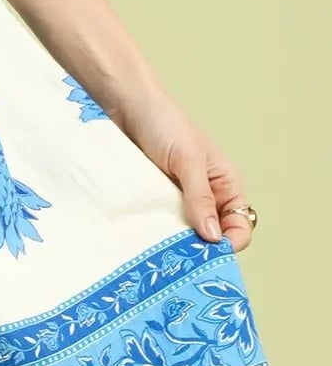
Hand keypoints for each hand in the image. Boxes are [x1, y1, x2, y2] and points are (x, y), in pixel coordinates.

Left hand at [112, 87, 254, 253]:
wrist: (126, 105)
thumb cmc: (164, 123)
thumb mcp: (188, 160)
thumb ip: (201, 197)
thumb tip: (214, 237)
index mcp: (225, 185)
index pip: (239, 226)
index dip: (229, 243)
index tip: (209, 255)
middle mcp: (206, 196)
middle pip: (212, 236)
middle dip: (201, 249)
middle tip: (182, 260)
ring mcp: (179, 199)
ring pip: (184, 234)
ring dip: (176, 243)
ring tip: (162, 253)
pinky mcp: (155, 200)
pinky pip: (160, 224)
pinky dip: (156, 233)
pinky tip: (146, 239)